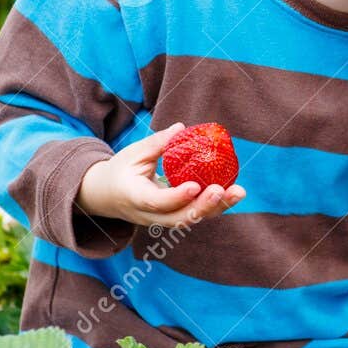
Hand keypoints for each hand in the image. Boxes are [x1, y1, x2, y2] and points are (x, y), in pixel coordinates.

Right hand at [77, 122, 245, 228]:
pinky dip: (216, 205)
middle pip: (179, 218)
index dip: (176, 197)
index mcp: (134, 198)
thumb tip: (181, 128)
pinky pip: (197, 214)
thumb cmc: (122, 170)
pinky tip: (234, 192)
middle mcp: (150, 215)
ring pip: (191, 219)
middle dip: (204, 207)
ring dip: (217, 208)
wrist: (108, 195)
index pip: (156, 202)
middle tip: (223, 190)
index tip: (195, 186)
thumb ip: (157, 143)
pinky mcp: (175, 217)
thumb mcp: (133, 153)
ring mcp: (163, 220)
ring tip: (238, 192)